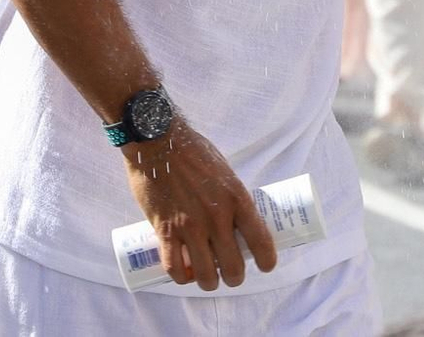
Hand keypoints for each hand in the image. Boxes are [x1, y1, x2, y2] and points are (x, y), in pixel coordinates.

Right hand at [122, 116, 276, 291]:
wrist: (157, 140)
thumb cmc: (192, 151)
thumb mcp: (224, 171)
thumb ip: (230, 197)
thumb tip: (236, 219)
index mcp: (237, 199)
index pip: (261, 242)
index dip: (266, 261)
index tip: (265, 265)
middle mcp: (216, 217)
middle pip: (233, 267)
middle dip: (234, 277)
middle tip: (230, 273)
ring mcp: (190, 226)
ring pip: (205, 275)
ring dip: (209, 282)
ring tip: (208, 278)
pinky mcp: (165, 230)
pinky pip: (174, 267)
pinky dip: (180, 277)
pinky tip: (183, 274)